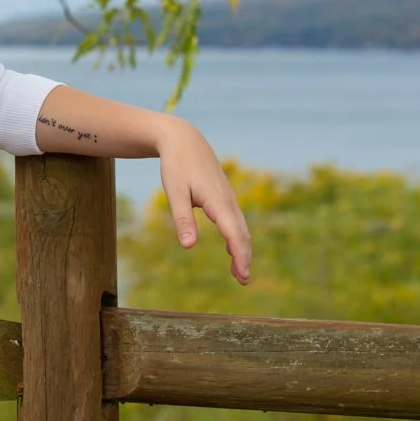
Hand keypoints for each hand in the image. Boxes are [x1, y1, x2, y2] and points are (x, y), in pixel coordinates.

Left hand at [157, 119, 251, 284]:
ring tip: (239, 274)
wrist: (184, 139)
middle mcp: (228, 201)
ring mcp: (228, 198)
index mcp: (217, 201)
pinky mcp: (223, 197)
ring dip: (242, 250)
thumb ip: (182, 219)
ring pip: (240, 228)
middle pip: (242, 233)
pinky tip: (231, 250)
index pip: (233, 233)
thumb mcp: (175, 192)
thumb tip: (189, 247)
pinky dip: (236, 238)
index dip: (240, 255)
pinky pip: (235, 221)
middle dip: (244, 257)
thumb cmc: (177, 165)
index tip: (243, 275)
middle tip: (243, 281)